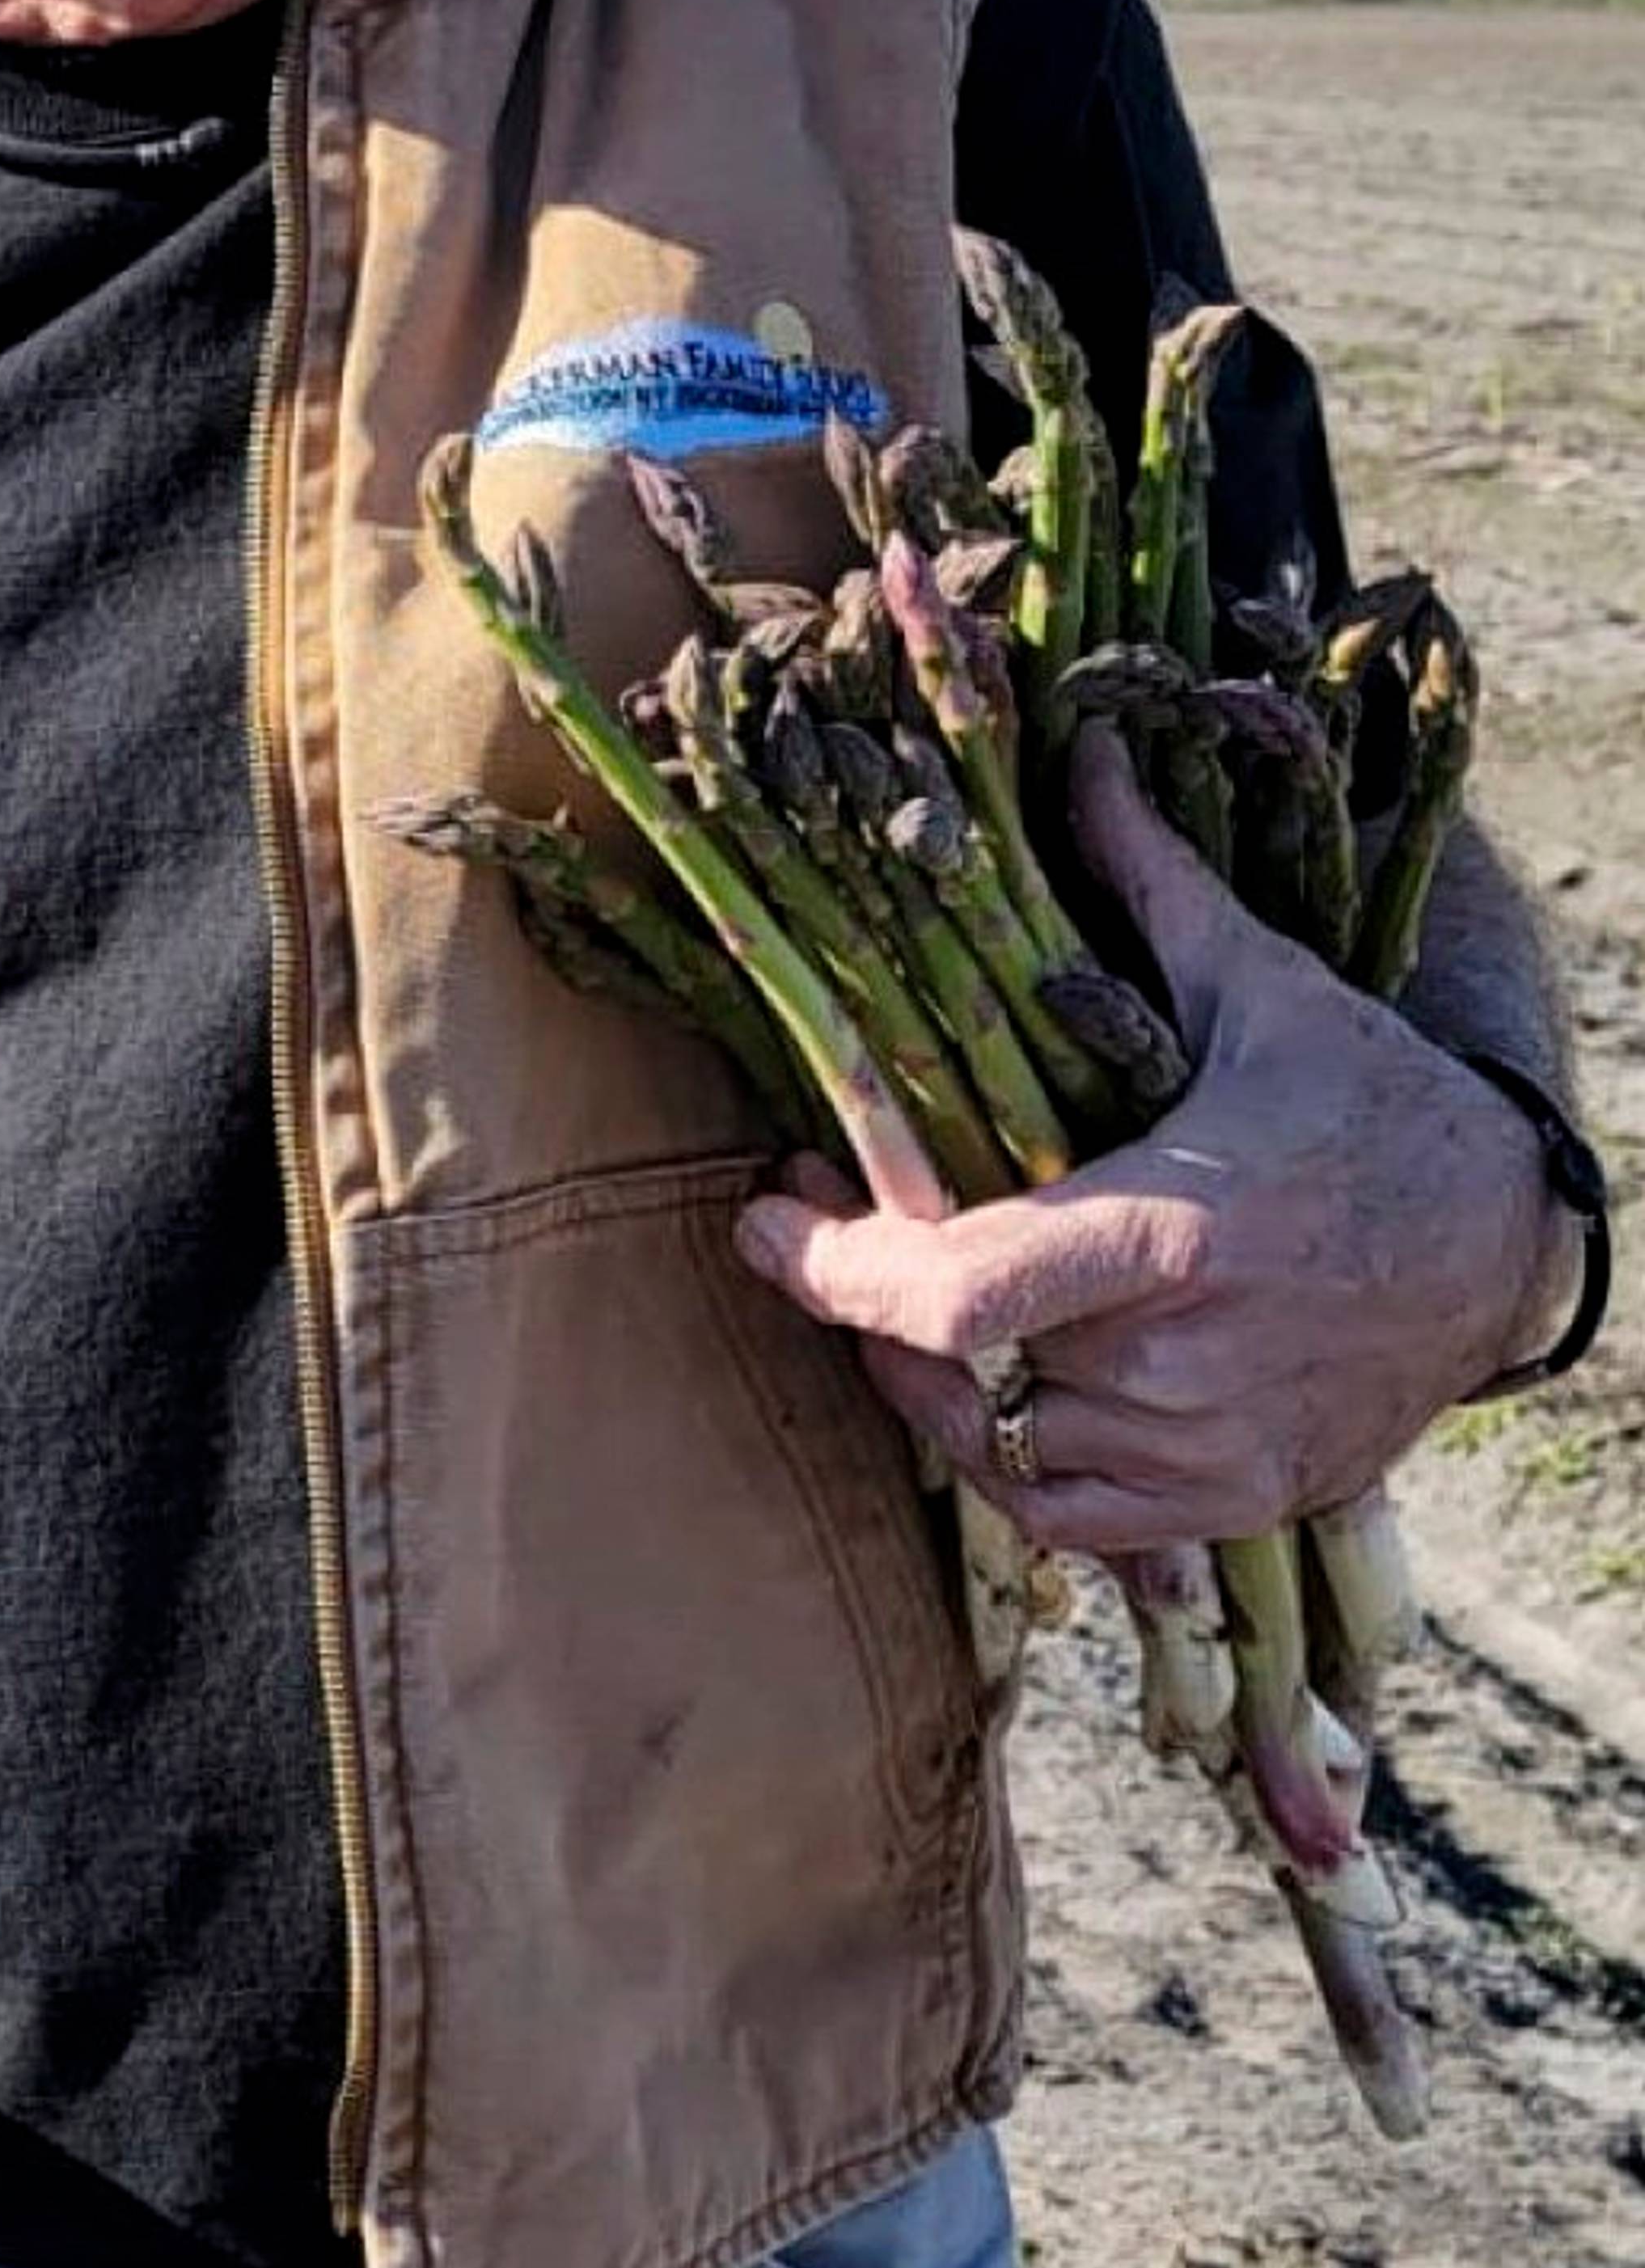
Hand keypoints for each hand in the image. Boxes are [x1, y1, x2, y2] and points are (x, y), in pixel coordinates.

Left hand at [732, 724, 1558, 1555]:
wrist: (1507, 1242)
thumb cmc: (1372, 1101)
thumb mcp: (1261, 983)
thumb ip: (1148, 880)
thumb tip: (1083, 751)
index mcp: (1172, 1236)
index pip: (954, 1292)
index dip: (832, 1269)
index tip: (761, 1215)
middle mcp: (1180, 1364)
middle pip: (952, 1363)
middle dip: (861, 1285)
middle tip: (819, 1203)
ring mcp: (1207, 1451)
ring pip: (994, 1445)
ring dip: (926, 1372)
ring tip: (892, 1287)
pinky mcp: (1233, 1502)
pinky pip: (1066, 1517)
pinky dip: (1004, 1460)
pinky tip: (978, 1381)